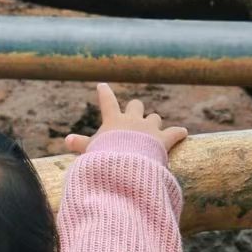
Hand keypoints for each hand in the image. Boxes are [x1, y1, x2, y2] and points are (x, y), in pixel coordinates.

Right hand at [64, 82, 186, 157]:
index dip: (104, 93)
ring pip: (154, 117)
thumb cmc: (105, 158)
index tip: (102, 85)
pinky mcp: (164, 139)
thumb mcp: (90, 151)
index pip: (107, 101)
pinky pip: (175, 132)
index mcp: (113, 120)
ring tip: (154, 128)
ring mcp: (149, 128)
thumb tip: (67, 140)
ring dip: (153, 122)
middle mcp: (132, 120)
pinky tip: (183, 133)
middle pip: (136, 105)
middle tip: (135, 113)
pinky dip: (179, 133)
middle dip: (136, 108)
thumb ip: (80, 145)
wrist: (127, 166)